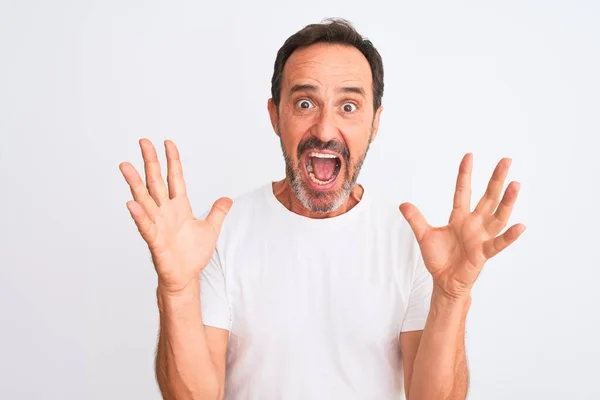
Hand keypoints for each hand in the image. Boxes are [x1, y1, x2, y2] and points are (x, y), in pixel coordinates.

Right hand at [119, 139, 231, 294]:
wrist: (186, 276)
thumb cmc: (193, 254)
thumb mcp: (211, 229)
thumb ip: (218, 212)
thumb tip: (227, 199)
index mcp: (179, 206)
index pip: (175, 178)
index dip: (173, 161)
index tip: (168, 143)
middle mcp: (166, 211)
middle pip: (156, 181)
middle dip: (151, 161)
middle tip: (143, 141)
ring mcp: (158, 224)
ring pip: (144, 199)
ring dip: (135, 182)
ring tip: (125, 165)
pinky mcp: (155, 240)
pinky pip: (145, 225)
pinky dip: (139, 215)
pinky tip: (131, 203)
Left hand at [399, 154, 524, 299]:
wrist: (444, 281)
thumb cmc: (439, 259)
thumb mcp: (424, 236)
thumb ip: (416, 219)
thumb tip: (403, 204)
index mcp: (459, 217)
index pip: (463, 191)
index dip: (465, 174)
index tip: (468, 156)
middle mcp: (474, 224)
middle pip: (487, 197)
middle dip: (496, 179)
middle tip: (507, 160)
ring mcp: (481, 237)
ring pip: (497, 216)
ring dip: (507, 201)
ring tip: (515, 184)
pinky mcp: (483, 253)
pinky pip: (498, 243)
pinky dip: (509, 236)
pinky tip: (520, 226)